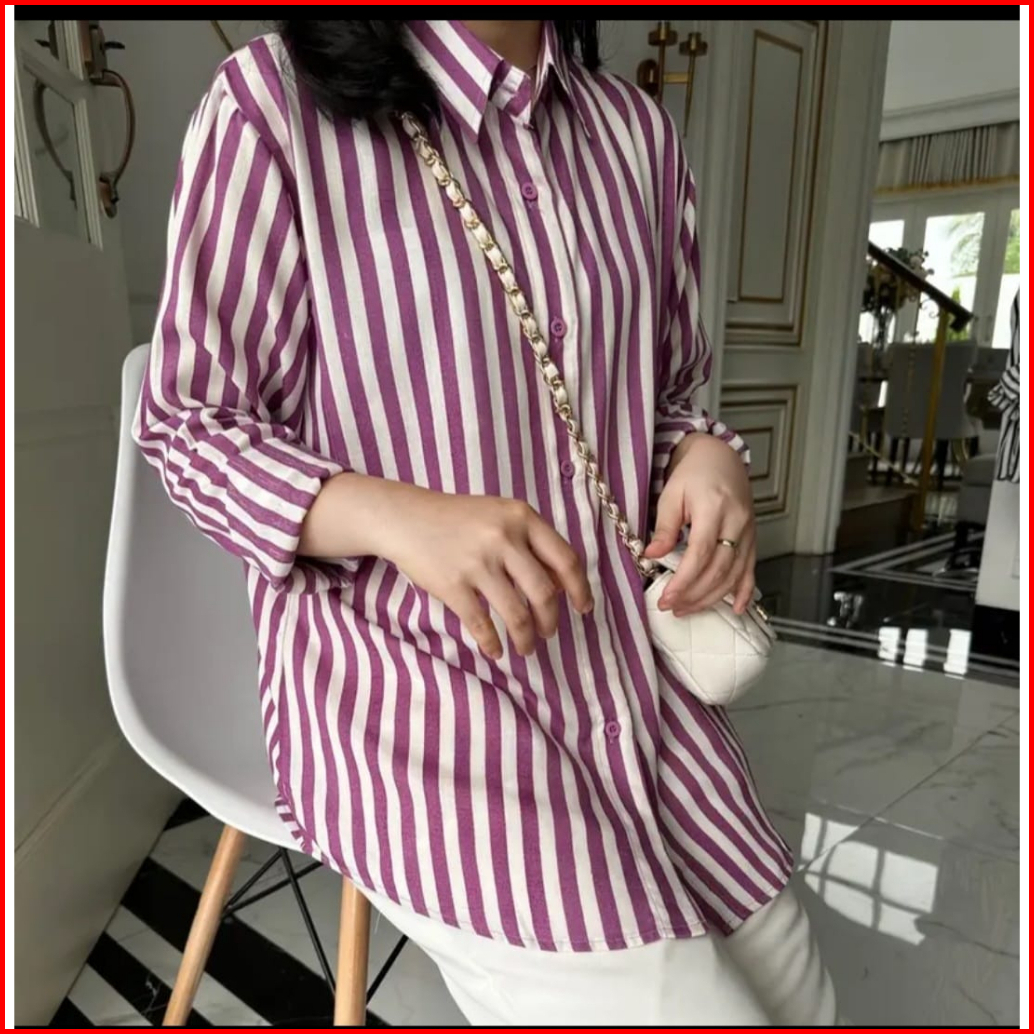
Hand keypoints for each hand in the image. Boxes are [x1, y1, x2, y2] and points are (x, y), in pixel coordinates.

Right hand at [376, 488, 593, 659]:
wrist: (407, 518)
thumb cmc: (459, 519)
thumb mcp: (501, 516)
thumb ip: (531, 542)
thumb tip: (563, 585)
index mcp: (521, 517)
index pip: (566, 559)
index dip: (580, 589)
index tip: (583, 608)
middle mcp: (503, 538)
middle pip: (544, 593)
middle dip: (551, 620)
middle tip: (548, 632)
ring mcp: (477, 562)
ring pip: (517, 614)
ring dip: (526, 638)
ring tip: (526, 648)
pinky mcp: (453, 585)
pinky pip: (481, 624)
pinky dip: (492, 643)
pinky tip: (495, 651)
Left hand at [642, 434, 756, 614]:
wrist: (720, 459)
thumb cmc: (693, 475)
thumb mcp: (671, 495)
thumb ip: (665, 527)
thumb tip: (652, 555)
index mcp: (713, 508)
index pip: (700, 554)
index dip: (684, 581)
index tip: (667, 598)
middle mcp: (736, 522)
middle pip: (718, 569)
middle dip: (694, 594)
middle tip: (672, 608)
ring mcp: (748, 531)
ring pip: (734, 574)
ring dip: (711, 597)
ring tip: (688, 609)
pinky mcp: (752, 538)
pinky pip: (751, 569)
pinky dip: (744, 591)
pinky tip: (735, 608)